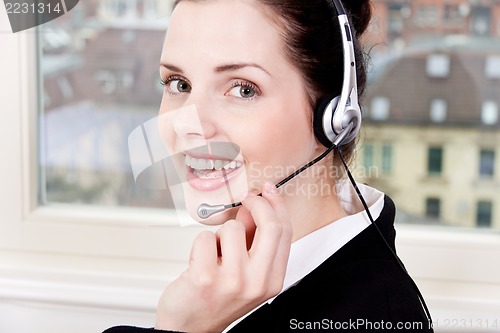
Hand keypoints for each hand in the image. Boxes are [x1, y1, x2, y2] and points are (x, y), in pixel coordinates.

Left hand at [155, 182, 292, 332]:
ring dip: (220, 233)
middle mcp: (257, 282)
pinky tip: (201, 260)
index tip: (267, 191)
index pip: (285, 232)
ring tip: (215, 253)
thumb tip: (254, 207)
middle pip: (270, 226)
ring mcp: (232, 281)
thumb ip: (253, 238)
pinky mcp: (206, 278)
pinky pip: (205, 238)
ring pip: (232, 228)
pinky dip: (200, 244)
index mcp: (272, 280)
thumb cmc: (216, 299)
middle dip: (256, 203)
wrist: (190, 327)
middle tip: (245, 199)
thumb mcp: (245, 271)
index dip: (277, 205)